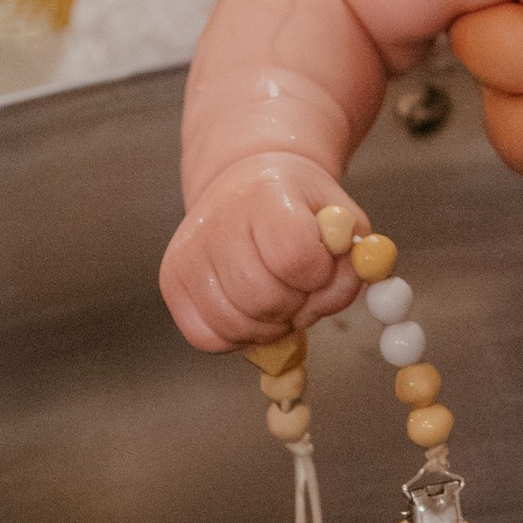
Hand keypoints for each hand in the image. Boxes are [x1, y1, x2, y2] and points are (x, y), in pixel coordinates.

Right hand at [161, 151, 358, 352]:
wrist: (248, 183)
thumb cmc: (299, 205)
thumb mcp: (340, 217)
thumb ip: (352, 259)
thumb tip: (342, 290)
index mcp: (266, 195)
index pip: (295, 257)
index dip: (319, 275)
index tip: (321, 266)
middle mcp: (217, 221)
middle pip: (263, 298)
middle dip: (294, 305)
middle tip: (301, 289)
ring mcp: (187, 253)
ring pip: (234, 325)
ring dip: (268, 326)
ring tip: (278, 298)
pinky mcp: (171, 282)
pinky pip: (207, 338)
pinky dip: (237, 337)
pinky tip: (252, 311)